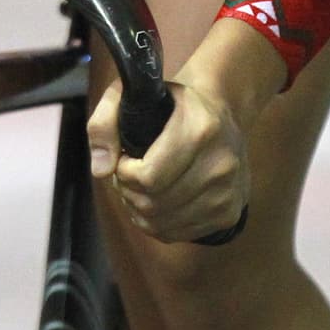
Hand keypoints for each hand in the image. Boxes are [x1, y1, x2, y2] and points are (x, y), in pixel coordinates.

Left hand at [87, 74, 248, 244]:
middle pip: (154, 202)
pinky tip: (155, 200)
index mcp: (200, 127)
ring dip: (140, 209)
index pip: (149, 176)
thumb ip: (104, 123)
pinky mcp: (229, 215)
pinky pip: (177, 234)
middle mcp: (221, 162)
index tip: (123, 159)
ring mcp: (228, 192)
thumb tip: (101, 169)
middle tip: (127, 175)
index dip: (124, 173)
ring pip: (163, 223)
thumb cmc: (168, 103)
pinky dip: (156, 223)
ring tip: (139, 187)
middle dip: (129, 192)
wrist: (218, 112)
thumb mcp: (130, 94)